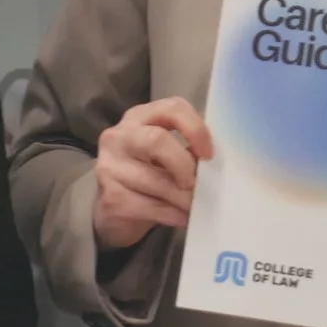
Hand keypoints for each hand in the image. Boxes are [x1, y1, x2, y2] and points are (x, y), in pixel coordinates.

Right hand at [93, 97, 214, 251]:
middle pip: (156, 141)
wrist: (114, 209)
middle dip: (184, 164)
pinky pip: (151, 207)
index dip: (195, 129)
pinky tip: (183, 217)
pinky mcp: (111, 198)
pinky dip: (174, 215)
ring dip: (184, 198)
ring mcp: (110, 167)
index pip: (172, 109)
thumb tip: (216, 166)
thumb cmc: (148, 173)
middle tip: (196, 183)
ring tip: (197, 206)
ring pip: (156, 181)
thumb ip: (188, 151)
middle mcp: (119, 137)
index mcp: (140, 118)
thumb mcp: (166, 154)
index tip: (209, 154)